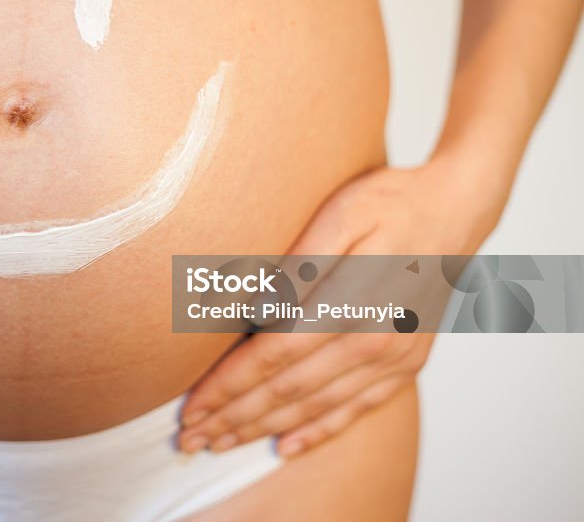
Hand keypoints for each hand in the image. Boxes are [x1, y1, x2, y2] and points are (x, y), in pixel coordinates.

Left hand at [177, 158, 503, 457]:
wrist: (458, 209)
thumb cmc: (391, 202)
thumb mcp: (340, 213)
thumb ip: (299, 263)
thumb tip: (257, 308)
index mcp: (353, 302)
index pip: (273, 356)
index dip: (228, 386)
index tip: (191, 407)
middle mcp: (375, 340)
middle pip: (289, 391)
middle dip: (234, 418)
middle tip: (189, 439)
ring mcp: (396, 358)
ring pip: (317, 407)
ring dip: (264, 431)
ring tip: (221, 443)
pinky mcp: (408, 364)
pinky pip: (358, 409)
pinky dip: (319, 431)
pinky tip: (286, 447)